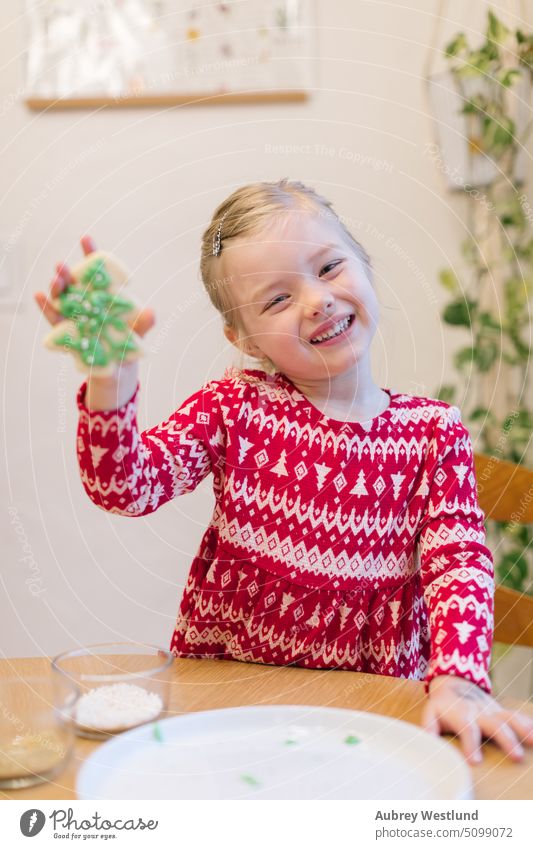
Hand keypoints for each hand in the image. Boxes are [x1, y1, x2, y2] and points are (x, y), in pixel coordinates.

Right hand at [34, 235, 154, 336]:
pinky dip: (45, 306)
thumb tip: (151, 313)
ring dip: (56, 287)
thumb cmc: (128, 345)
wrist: (118, 370)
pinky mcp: (66, 333)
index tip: (85, 238)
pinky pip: (53, 318)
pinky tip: (38, 295)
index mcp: (103, 296)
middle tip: (62, 265)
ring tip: (54, 279)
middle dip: (67, 273)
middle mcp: (85, 302)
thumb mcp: (138, 333)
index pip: (96, 272)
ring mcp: (74, 316)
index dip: (90, 254)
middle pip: (74, 283)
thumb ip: (143, 322)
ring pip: (61, 298)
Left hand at [422, 674, 532, 764]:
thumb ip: (429, 727)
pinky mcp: (501, 712)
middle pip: (494, 725)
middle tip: (517, 757)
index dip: (470, 744)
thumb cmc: (442, 706)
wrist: (454, 683)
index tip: (476, 761)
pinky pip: (517, 716)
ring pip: (509, 719)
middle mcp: (479, 712)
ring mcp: (492, 711)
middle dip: (506, 740)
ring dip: (522, 730)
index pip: (467, 728)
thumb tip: (428, 742)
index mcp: (461, 714)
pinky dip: (528, 724)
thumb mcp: (430, 713)